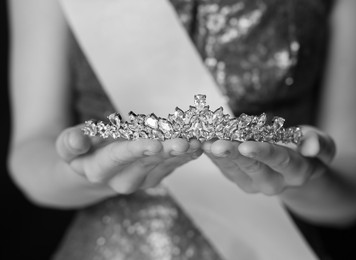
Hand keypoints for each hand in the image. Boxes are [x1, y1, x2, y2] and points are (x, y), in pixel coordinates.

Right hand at [55, 124, 202, 193]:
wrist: (94, 168)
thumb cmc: (81, 151)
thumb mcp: (67, 146)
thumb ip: (70, 143)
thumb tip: (77, 141)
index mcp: (99, 170)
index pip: (119, 157)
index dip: (137, 149)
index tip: (155, 143)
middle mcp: (122, 180)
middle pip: (147, 163)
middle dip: (168, 152)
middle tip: (186, 141)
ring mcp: (142, 180)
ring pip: (164, 165)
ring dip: (182, 154)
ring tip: (198, 141)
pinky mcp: (155, 176)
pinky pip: (172, 166)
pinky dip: (185, 157)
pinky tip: (198, 147)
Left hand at [202, 125, 335, 194]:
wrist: (295, 165)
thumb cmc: (309, 151)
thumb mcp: (323, 146)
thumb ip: (321, 145)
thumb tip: (311, 147)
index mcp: (296, 172)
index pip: (280, 161)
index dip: (263, 152)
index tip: (246, 145)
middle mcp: (274, 182)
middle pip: (252, 168)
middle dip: (233, 155)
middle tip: (216, 144)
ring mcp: (253, 183)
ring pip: (234, 169)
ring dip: (217, 156)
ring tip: (203, 141)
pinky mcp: (238, 178)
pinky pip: (224, 168)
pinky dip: (212, 156)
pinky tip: (202, 143)